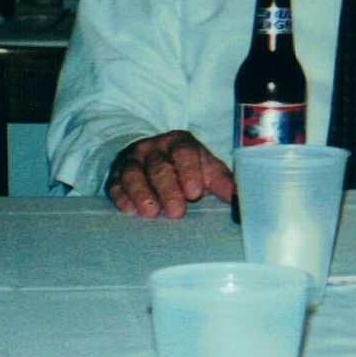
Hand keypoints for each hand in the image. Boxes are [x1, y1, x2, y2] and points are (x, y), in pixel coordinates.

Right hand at [106, 131, 232, 219]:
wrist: (154, 158)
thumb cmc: (187, 168)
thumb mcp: (207, 169)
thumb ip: (222, 182)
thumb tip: (240, 200)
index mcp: (179, 142)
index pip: (184, 153)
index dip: (189, 171)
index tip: (194, 192)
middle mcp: (153, 148)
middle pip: (159, 167)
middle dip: (168, 190)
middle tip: (176, 212)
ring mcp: (132, 160)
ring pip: (133, 174)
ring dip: (142, 194)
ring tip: (151, 213)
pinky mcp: (115, 175)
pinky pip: (115, 185)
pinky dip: (121, 197)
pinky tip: (129, 210)